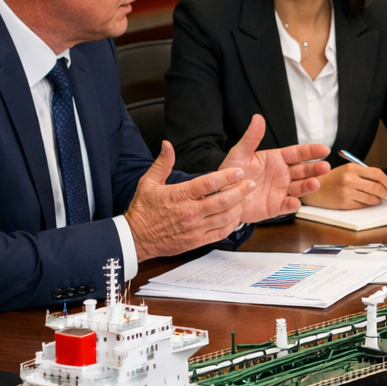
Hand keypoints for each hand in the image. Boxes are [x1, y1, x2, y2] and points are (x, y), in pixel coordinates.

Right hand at [125, 141, 257, 261]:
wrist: (135, 239)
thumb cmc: (143, 211)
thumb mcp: (148, 183)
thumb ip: (162, 163)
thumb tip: (167, 144)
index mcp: (179, 196)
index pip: (208, 183)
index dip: (227, 176)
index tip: (239, 171)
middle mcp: (189, 212)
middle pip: (222, 201)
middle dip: (240, 191)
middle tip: (250, 184)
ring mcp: (194, 229)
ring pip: (224, 217)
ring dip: (239, 207)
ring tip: (248, 198)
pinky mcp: (197, 241)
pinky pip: (220, 233)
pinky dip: (232, 225)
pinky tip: (237, 216)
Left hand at [218, 115, 330, 221]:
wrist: (223, 196)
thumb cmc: (232, 173)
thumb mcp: (239, 154)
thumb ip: (251, 138)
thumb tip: (257, 118)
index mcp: (277, 159)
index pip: (298, 153)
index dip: (311, 151)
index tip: (324, 149)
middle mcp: (283, 174)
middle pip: (304, 170)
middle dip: (315, 169)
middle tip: (324, 167)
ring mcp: (281, 190)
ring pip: (299, 188)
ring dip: (308, 186)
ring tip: (315, 183)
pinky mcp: (276, 206)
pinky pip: (287, 206)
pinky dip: (292, 205)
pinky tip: (295, 202)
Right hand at [301, 162, 386, 208]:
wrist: (313, 189)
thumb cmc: (332, 179)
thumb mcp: (346, 170)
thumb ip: (363, 173)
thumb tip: (382, 181)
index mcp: (352, 168)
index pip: (377, 173)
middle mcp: (350, 179)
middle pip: (376, 187)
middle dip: (385, 192)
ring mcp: (347, 192)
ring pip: (371, 198)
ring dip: (378, 200)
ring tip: (378, 199)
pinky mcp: (345, 203)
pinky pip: (363, 205)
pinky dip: (368, 205)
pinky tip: (367, 203)